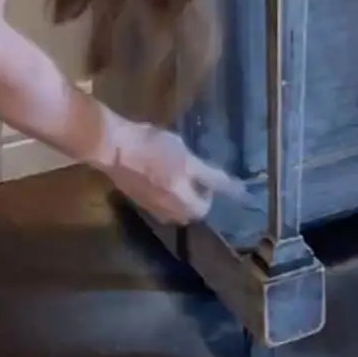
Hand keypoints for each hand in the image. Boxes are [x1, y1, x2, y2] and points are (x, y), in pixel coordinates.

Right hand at [101, 121, 245, 225]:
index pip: (215, 184)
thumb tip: (207, 175)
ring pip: (181, 216)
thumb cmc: (148, 140)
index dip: (231, 188)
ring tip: (186, 190)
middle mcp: (172, 198)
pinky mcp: (142, 204)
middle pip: (197, 211)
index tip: (242, 192)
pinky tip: (168, 191)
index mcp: (182, 181)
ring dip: (189, 207)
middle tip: (203, 187)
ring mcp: (156, 204)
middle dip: (204, 203)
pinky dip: (173, 207)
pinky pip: (165, 213)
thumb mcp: (178, 146)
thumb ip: (195, 164)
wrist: (114, 149)